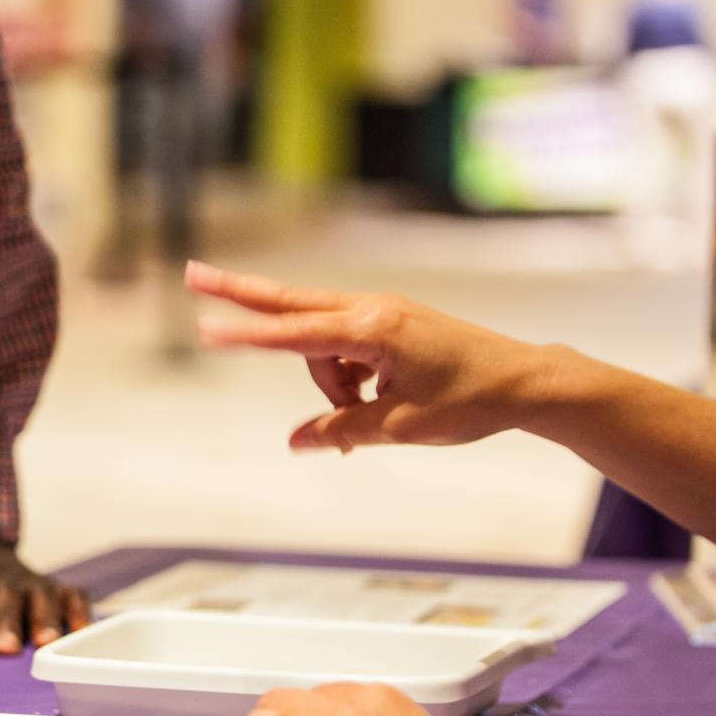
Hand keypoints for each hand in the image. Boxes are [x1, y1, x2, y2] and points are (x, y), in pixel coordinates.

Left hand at [0, 541, 91, 654]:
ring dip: (46, 617)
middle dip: (6, 620)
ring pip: (44, 594)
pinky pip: (73, 595)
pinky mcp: (52, 590)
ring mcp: (28, 583)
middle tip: (5, 648)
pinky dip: (80, 612)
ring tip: (46, 643)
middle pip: (6, 596)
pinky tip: (82, 634)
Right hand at [185, 262, 557, 451]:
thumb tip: (296, 441)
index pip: (293, 336)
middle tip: (190, 274)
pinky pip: (346, 349)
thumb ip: (340, 429)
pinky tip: (371, 405)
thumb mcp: (398, 426)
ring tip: (363, 422)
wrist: (526, 382)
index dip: (244, 337)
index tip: (203, 330)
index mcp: (372, 331)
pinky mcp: (390, 324)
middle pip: (290, 306)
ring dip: (329, 386)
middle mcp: (371, 310)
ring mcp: (380, 313)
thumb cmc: (469, 402)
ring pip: (323, 347)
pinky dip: (345, 379)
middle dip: (239, 295)